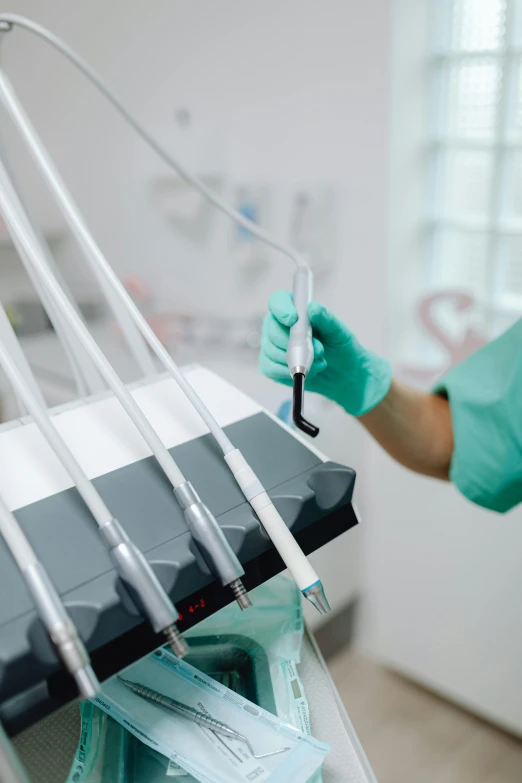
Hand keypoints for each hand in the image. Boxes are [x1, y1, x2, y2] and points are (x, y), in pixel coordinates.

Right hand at [259, 290, 390, 416]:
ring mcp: (272, 346)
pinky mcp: (271, 365)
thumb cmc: (340, 348)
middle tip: (319, 349)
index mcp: (294, 309)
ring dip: (297, 359)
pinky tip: (306, 371)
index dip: (281, 309)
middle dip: (296, 343)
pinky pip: (271, 368)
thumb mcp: (339, 332)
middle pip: (272, 329)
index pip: (277, 301)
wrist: (342, 373)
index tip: (293, 319)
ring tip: (318, 362)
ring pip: (272, 350)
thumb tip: (312, 307)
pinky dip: (289, 371)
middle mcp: (279, 325)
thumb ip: (326, 319)